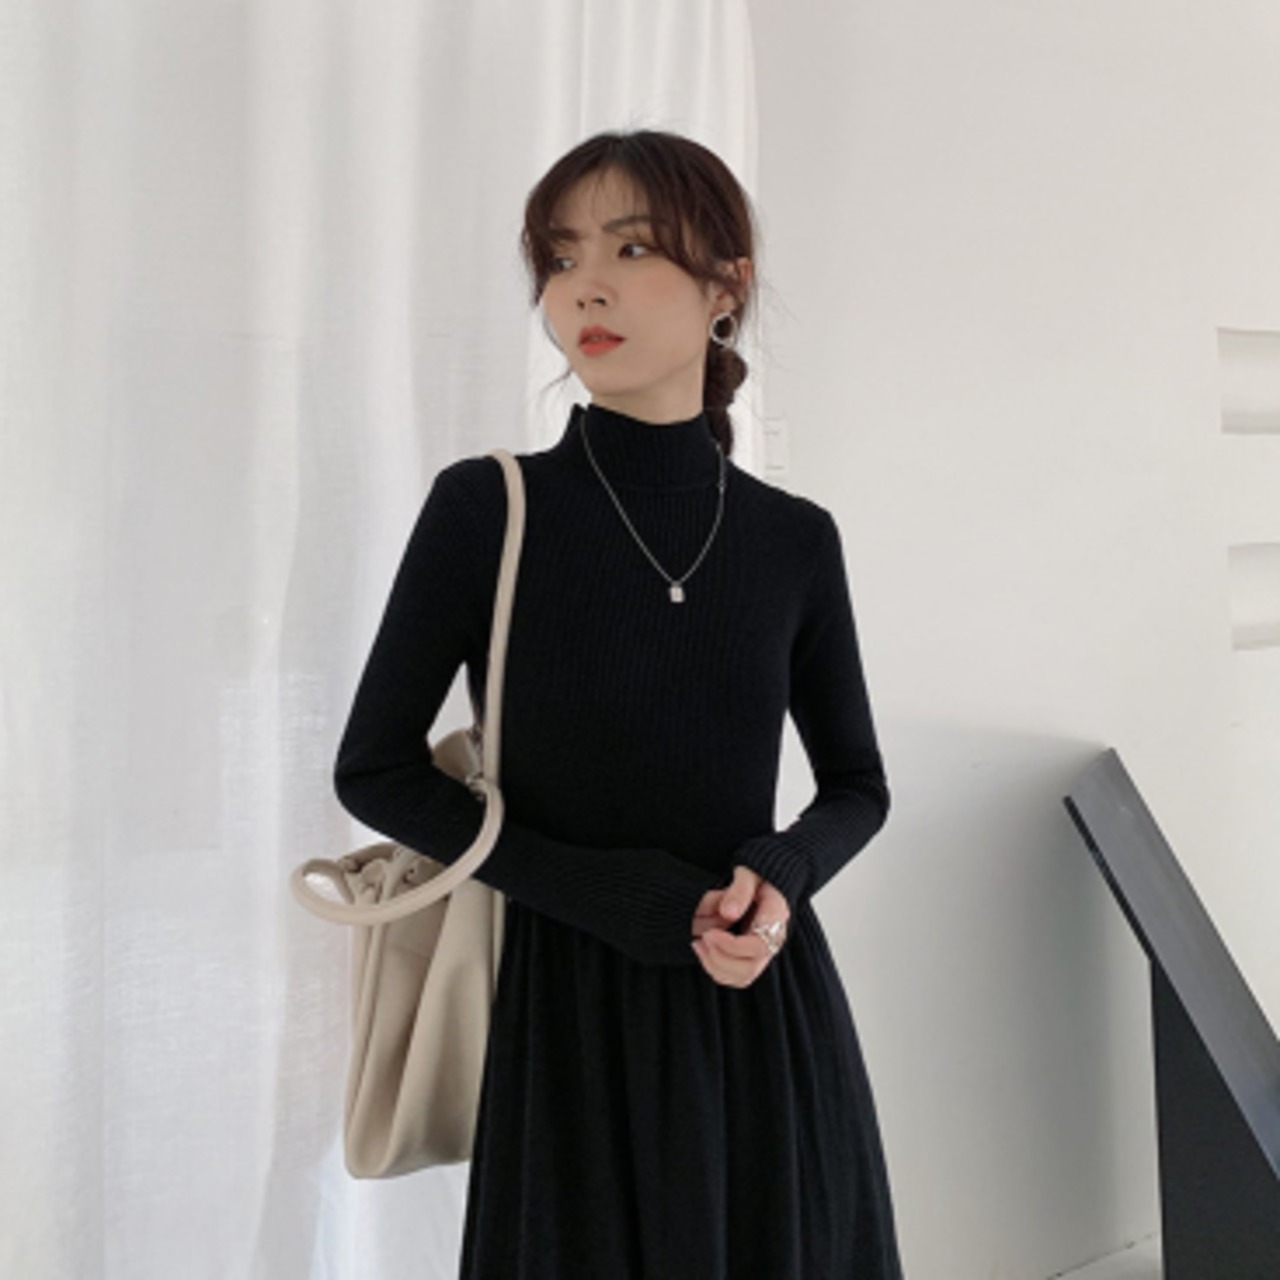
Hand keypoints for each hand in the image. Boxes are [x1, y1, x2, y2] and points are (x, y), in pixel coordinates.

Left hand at [691, 864, 790, 987]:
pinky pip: (736, 976)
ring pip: (742, 977)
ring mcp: (763, 952)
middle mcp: (773, 940)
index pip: (758, 947)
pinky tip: (702, 949)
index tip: (709, 933)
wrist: (766, 880)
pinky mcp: (752, 957)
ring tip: (698, 944)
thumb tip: (727, 913)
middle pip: (750, 968)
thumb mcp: (749, 872)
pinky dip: (716, 968)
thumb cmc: (757, 874)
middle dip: (720, 958)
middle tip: (702, 938)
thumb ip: (740, 890)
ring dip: (715, 965)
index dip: (731, 946)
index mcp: (776, 919)